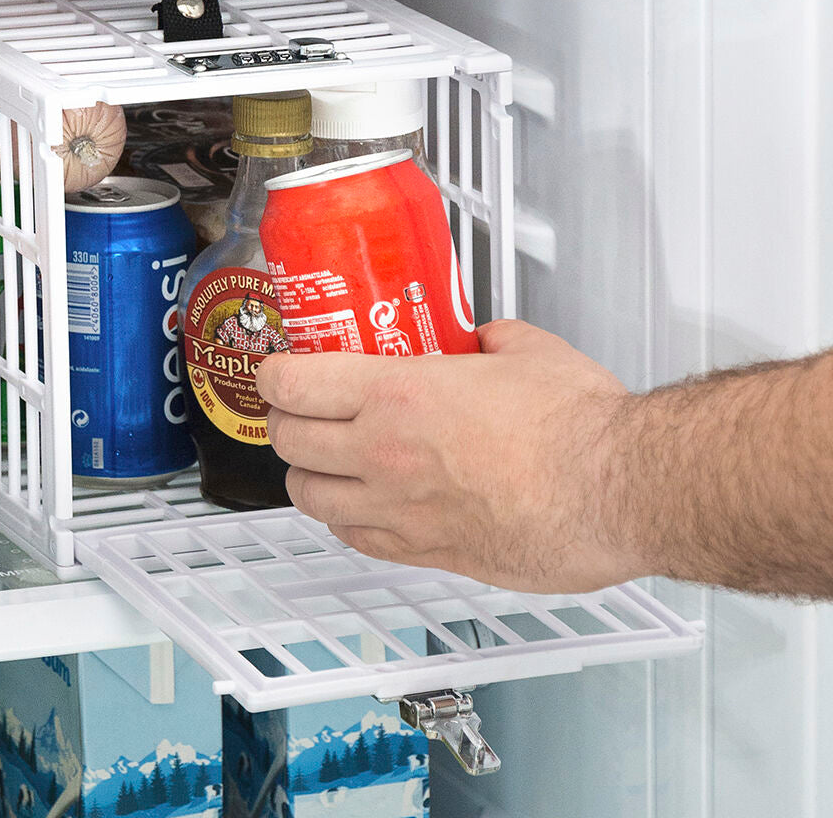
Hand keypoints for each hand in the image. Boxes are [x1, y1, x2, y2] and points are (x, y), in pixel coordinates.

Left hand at [256, 320, 643, 593]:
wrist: (619, 491)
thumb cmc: (579, 424)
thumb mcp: (525, 348)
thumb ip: (487, 338)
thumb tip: (480, 338)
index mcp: (397, 393)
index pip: (293, 384)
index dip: (272, 374)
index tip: (276, 369)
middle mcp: (384, 454)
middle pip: (288, 441)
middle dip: (283, 421)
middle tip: (297, 409)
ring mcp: (400, 510)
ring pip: (310, 498)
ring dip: (305, 473)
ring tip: (320, 459)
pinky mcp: (427, 552)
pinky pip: (355, 540)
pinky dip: (344, 520)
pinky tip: (359, 506)